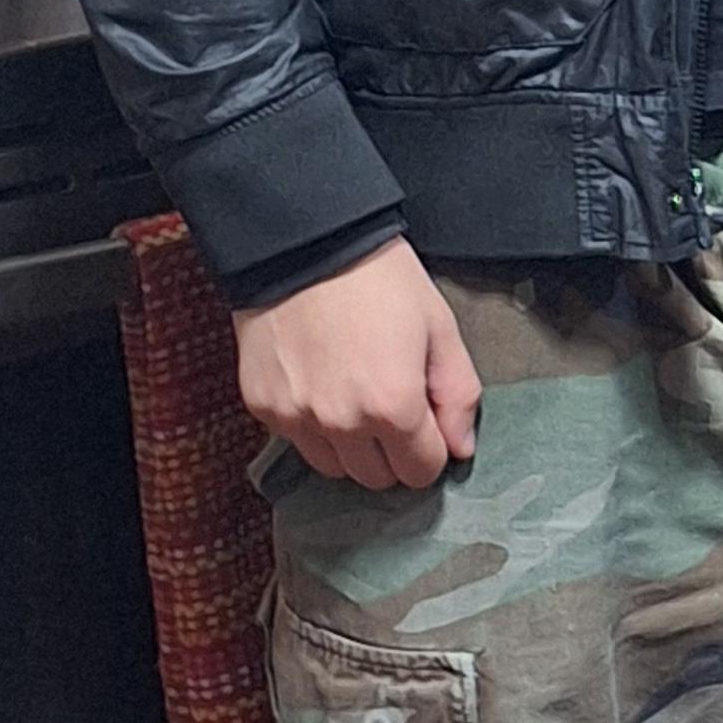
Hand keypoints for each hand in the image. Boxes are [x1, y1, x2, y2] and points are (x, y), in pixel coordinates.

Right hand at [237, 240, 481, 491]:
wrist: (305, 243)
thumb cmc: (380, 280)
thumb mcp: (440, 328)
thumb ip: (458, 394)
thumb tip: (460, 448)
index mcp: (393, 407)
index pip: (421, 471)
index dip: (431, 448)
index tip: (427, 421)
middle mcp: (341, 424)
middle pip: (377, 478)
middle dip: (393, 452)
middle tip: (393, 407)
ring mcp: (296, 418)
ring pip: (335, 468)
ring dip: (352, 447)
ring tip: (355, 396)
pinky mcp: (262, 407)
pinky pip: (297, 440)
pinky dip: (313, 426)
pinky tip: (322, 384)